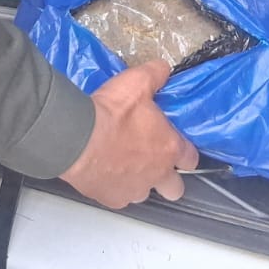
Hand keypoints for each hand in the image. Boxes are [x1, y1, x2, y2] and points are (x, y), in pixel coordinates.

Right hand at [59, 60, 197, 207]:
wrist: (76, 138)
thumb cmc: (111, 114)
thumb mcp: (137, 82)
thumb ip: (155, 74)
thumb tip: (163, 69)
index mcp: (169, 148)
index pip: (191, 159)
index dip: (184, 151)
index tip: (173, 143)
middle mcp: (156, 174)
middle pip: (175, 189)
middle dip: (168, 178)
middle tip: (152, 160)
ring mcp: (134, 190)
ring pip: (144, 193)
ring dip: (139, 181)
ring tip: (122, 163)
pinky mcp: (111, 198)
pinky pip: (119, 196)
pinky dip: (114, 186)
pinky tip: (104, 170)